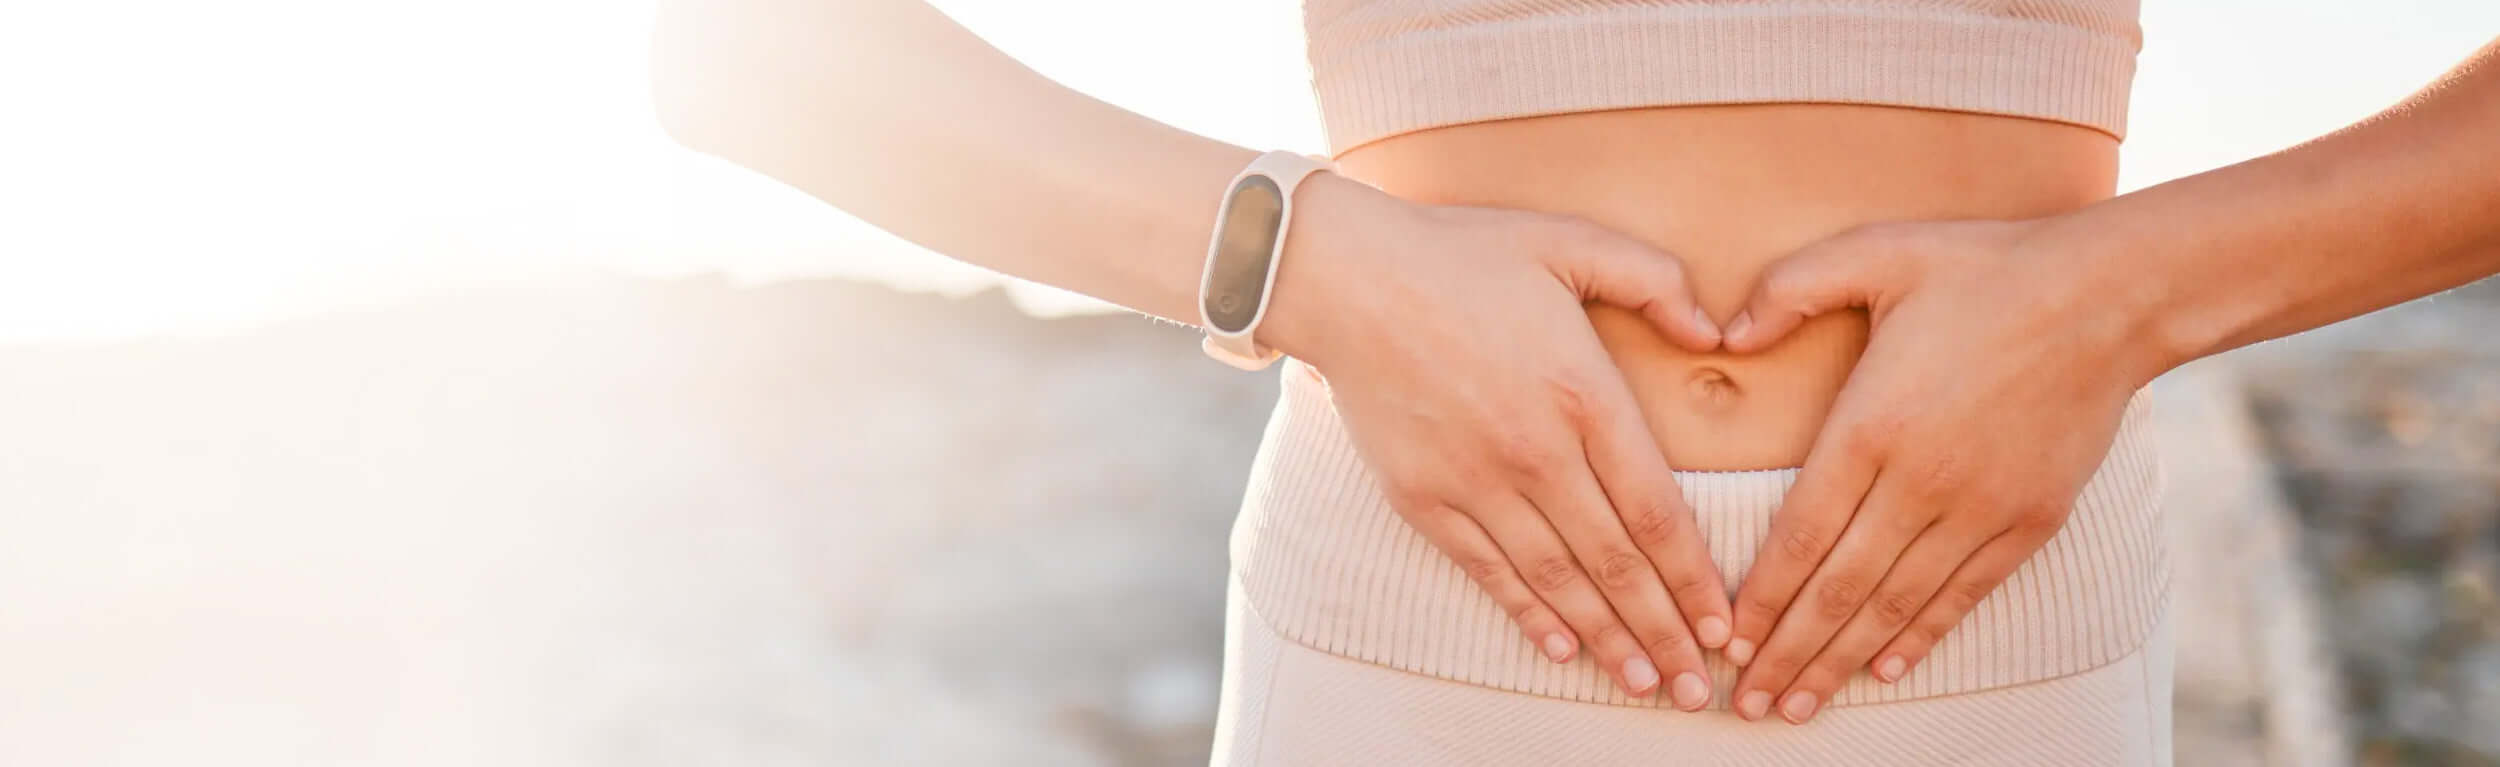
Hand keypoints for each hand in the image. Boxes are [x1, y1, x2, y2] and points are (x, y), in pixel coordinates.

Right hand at [1261, 174, 1732, 708]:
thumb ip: (1654, 279)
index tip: (1725, 626)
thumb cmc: (1462, 255)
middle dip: (1665, 632)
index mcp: (1583, 392)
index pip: (1657, 510)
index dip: (1696, 579)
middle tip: (1699, 688)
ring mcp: (1476, 481)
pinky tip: (1562, 647)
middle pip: (1617, 562)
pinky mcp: (1424, 497)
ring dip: (1606, 640)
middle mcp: (1536, 451)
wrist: (1346, 279)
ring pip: (1557, 579)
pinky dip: (1528, 613)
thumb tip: (1717, 330)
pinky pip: (1489, 570)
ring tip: (1644, 684)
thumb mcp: (1570, 241)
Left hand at [1709, 219, 2162, 723]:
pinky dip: (1920, 636)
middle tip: (1748, 705)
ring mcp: (1979, 508)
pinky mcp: (2028, 520)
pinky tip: (1883, 668)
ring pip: (1896, 605)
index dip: (1761, 597)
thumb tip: (1725, 334)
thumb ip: (1789, 288)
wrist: (2109, 295)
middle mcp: (1921, 482)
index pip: (1801, 535)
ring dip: (1842, 661)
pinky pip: (1962, 594)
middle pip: (1839, 589)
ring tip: (1799, 706)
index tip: (1726, 640)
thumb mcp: (1874, 251)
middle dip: (1788, 653)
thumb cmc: (1981, 267)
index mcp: (1872, 426)